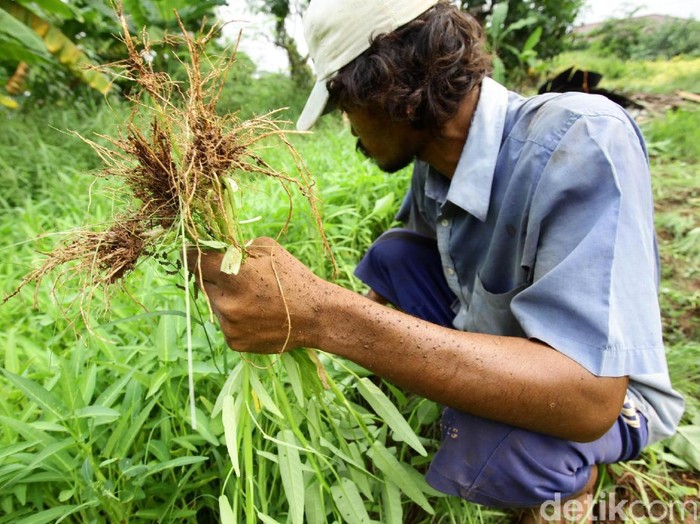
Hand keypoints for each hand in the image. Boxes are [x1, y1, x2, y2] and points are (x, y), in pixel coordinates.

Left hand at [187, 237, 326, 352]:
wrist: (316, 315)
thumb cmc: (293, 276)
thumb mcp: (267, 250)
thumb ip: (237, 249)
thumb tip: (215, 249)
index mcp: (230, 273)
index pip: (192, 260)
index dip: (192, 254)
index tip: (192, 252)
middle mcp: (224, 300)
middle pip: (203, 283)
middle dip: (215, 277)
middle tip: (238, 277)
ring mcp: (228, 324)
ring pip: (215, 305)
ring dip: (226, 299)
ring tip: (255, 299)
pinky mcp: (234, 342)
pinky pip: (226, 324)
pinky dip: (236, 318)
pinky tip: (257, 315)